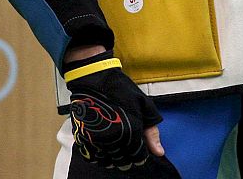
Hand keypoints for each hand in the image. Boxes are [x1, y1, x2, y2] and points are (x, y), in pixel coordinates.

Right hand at [64, 50, 167, 170]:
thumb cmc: (122, 90)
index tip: (140, 150)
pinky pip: (92, 157)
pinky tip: (104, 147)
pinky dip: (99, 156)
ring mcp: (96, 140)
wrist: (95, 79)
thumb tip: (160, 153)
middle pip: (122, 162)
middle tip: (128, 147)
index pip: (138, 157)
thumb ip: (152, 131)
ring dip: (113, 158)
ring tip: (116, 147)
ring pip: (107, 162)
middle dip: (127, 157)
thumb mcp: (144, 105)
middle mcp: (113, 139)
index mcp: (131, 131)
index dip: (141, 155)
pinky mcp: (83, 138)